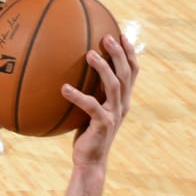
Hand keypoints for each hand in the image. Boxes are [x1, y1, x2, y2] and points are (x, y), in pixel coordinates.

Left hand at [65, 33, 138, 168]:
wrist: (90, 161)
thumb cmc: (87, 135)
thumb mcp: (91, 111)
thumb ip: (91, 93)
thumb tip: (73, 74)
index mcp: (122, 99)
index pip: (132, 71)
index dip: (130, 52)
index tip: (122, 34)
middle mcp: (122, 105)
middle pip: (127, 73)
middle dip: (119, 53)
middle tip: (107, 37)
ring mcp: (114, 115)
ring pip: (114, 85)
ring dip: (103, 68)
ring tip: (89, 54)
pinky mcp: (103, 125)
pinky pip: (91, 106)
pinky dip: (77, 96)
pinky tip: (64, 88)